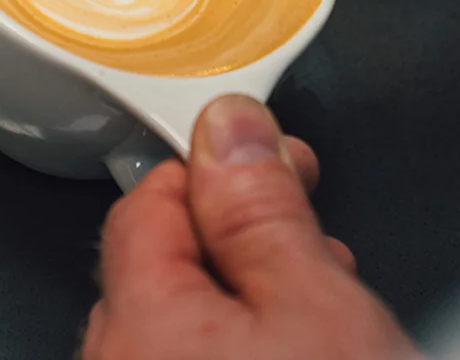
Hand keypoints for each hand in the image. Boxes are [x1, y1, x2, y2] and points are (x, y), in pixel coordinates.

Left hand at [81, 95, 419, 359]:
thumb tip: (231, 123)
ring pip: (180, 315)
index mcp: (140, 323)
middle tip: (309, 230)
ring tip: (319, 298)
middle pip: (164, 255)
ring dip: (246, 291)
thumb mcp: (319, 309)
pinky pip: (185, 356)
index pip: (152, 194)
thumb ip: (264, 208)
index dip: (221, 166)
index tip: (273, 158)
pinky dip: (234, 342)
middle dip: (240, 230)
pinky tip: (295, 345)